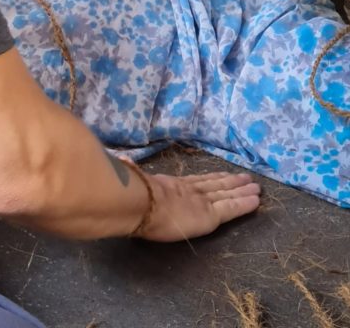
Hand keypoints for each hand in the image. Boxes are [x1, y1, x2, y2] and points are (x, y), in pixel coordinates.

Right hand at [137, 171, 259, 241]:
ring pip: (226, 194)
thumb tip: (119, 159)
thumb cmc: (132, 196)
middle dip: (231, 182)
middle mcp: (189, 191)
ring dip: (242, 190)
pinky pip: (231, 208)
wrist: (139, 203)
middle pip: (215, 185)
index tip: (222, 174)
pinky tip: (256, 201)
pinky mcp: (211, 215)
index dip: (211, 178)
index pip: (196, 182)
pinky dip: (244, 204)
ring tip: (255, 186)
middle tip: (246, 178)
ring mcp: (201, 201)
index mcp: (171, 186)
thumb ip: (130, 173)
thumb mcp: (132, 183)